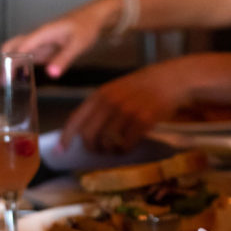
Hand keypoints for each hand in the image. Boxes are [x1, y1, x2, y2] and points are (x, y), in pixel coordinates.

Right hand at [2, 0, 112, 77]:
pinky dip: (18, 67)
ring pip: (16, 51)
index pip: (21, 46)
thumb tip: (51, 74)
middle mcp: (37, 37)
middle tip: (0, 81)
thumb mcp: (78, 44)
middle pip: (11, 46)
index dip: (11, 61)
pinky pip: (25, 56)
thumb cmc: (86, 27)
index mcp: (43, 33)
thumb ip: (64, 59)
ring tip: (4, 84)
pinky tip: (18, 79)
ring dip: (8, 65)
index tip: (4, 76)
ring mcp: (38, 42)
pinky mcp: (43, 48)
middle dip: (2, 62)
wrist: (93, 18)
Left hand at [59, 63, 183, 151]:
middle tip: (99, 151)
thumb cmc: (141, 87)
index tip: (61, 151)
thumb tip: (81, 130)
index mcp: (100, 95)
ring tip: (116, 149)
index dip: (66, 138)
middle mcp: (110, 102)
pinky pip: (126, 144)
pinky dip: (125, 150)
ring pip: (107, 143)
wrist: (170, 80)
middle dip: (92, 148)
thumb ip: (99, 106)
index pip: (75, 119)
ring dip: (110, 151)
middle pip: (89, 136)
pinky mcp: (142, 120)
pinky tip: (128, 147)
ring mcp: (126, 111)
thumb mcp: (115, 90)